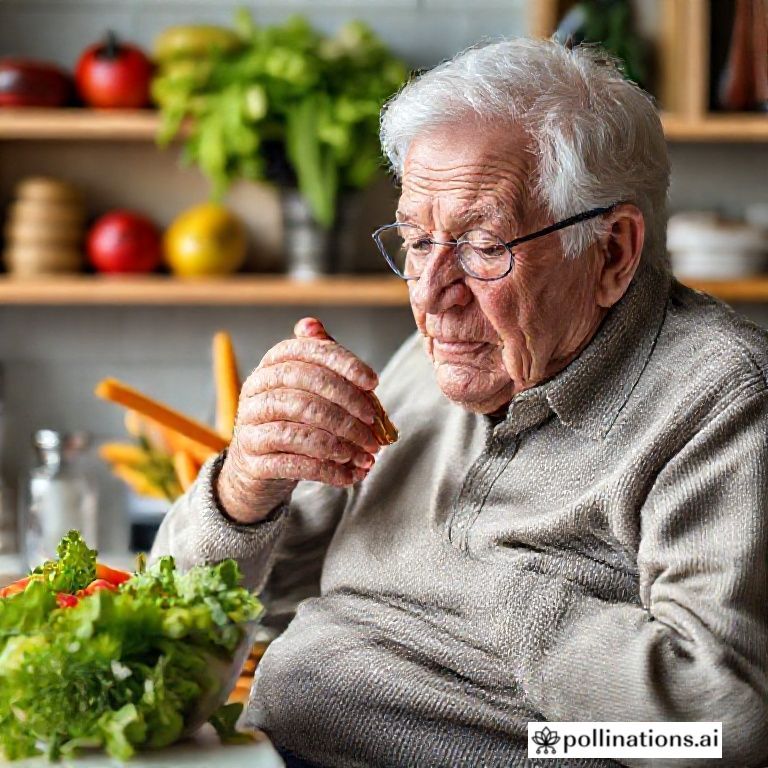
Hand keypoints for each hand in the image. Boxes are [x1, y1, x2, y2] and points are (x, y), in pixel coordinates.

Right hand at [216, 317, 379, 522]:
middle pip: (305, 391)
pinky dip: (328, 471)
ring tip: (367, 454)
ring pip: (299, 430)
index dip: (343, 363)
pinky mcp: (252, 459)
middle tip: (374, 426)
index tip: (373, 381)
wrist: (256, 467)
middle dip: (347, 408)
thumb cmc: (292, 421)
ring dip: (341, 444)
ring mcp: (250, 425)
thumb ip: (320, 363)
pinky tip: (350, 475)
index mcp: (272, 365)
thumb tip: (312, 324)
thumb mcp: (306, 389)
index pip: (307, 352)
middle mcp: (255, 389)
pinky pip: (294, 463)